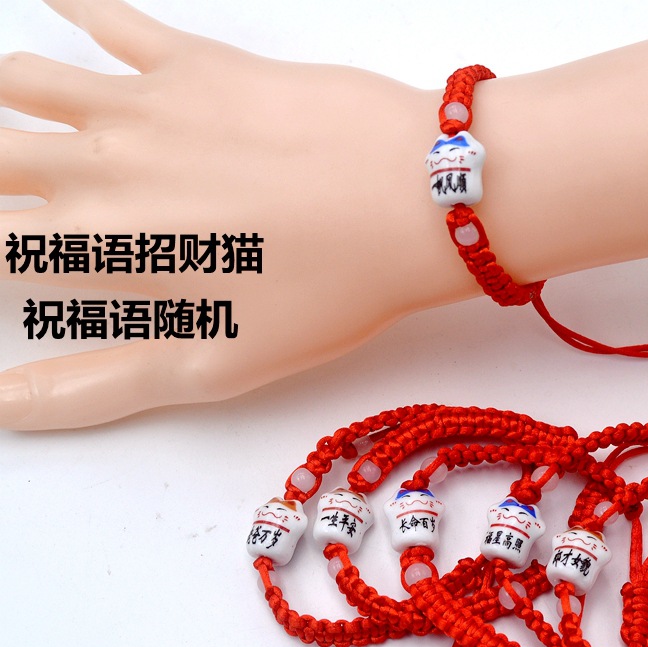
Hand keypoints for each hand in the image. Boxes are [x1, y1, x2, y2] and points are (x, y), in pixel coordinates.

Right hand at [0, 0, 467, 429]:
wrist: (408, 202)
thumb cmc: (320, 290)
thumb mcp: (209, 362)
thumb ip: (98, 386)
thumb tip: (3, 407)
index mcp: (98, 247)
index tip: (6, 255)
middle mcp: (98, 165)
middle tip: (1, 188)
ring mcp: (143, 104)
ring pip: (27, 83)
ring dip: (6, 101)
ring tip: (8, 116)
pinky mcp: (196, 63)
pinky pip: (113, 20)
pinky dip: (75, 7)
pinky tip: (56, 1)